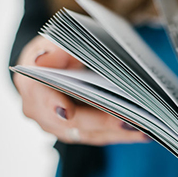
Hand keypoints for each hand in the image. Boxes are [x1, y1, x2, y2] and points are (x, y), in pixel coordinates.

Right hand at [14, 35, 149, 144]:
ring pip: (89, 134)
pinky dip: (121, 134)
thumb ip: (56, 49)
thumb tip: (44, 58)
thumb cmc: (60, 49)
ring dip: (118, 133)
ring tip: (145, 129)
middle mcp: (40, 112)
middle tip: (127, 120)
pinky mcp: (77, 133)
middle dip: (101, 122)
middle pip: (71, 123)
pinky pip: (100, 137)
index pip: (41, 98)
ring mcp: (58, 126)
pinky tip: (143, 132)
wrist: (59, 62)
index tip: (69, 111)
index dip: (54, 105)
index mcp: (32, 85)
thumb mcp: (57, 39)